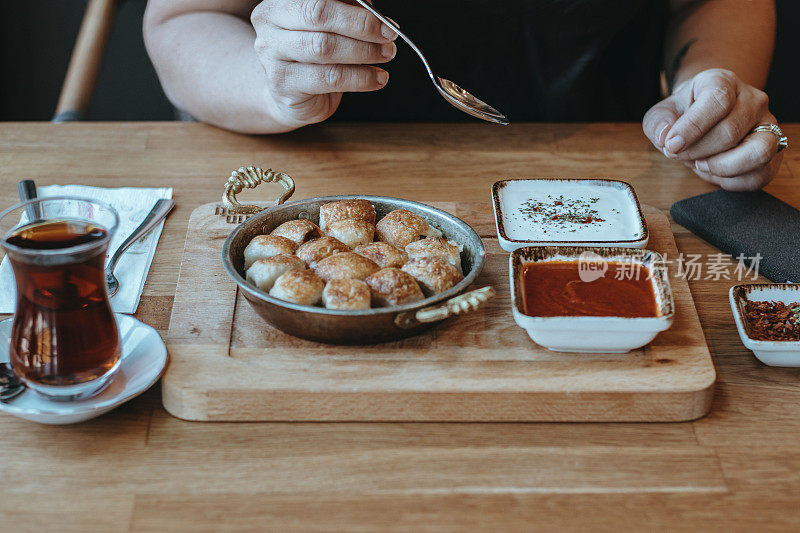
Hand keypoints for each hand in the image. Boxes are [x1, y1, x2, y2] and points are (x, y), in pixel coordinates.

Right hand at [251, 0, 396, 128]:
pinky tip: (376, 78)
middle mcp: (271, 25)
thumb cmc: (312, 55)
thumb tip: (376, 13)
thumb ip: (346, 12)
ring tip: (386, 55)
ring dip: (364, 52)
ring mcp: (272, 55)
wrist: (288, 95)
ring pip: (324, 48)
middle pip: (319, 16)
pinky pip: (329, 78)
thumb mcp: (329, 27)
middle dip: (361, 26)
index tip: (384, 21)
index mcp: (281, 3)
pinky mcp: (284, 83)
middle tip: (388, 37)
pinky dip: (359, 78)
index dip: (356, 9)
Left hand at [643, 69, 782, 190]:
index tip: (672, 145)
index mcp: (723, 82)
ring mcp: (768, 125)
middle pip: (730, 131)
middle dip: (698, 151)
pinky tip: (714, 172)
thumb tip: (664, 136)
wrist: (704, 120)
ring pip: (759, 152)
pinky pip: (760, 174)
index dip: (693, 127)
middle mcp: (753, 100)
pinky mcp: (773, 151)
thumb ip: (658, 122)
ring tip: (701, 163)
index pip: (718, 100)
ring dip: (722, 167)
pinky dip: (732, 181)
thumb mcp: (663, 113)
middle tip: (679, 155)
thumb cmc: (684, 115)